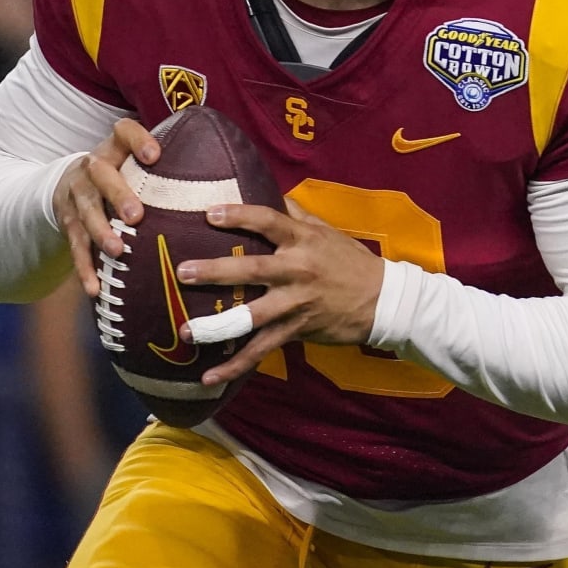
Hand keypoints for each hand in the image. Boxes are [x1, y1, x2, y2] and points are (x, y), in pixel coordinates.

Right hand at [51, 118, 159, 294]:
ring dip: (101, 232)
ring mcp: (76, 194)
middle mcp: (92, 167)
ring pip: (86, 211)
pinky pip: (74, 246)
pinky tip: (94, 287)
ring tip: (117, 251)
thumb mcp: (134, 162)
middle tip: (136, 216)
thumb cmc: (120, 175)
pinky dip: (84, 268)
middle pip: (101, 174)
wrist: (66, 185)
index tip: (155, 155)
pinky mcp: (67, 222)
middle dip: (118, 194)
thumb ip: (169, 166)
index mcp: (114, 149)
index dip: (137, 140)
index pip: (123, 132)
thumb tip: (232, 176)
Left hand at [177, 204, 385, 389]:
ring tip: (187, 330)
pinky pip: (262, 350)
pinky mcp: (296, 330)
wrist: (384, 301)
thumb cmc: (351, 262)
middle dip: (216, 271)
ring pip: (253, 316)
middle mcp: (298, 270)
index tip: (209, 214)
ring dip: (218, 325)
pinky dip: (235, 365)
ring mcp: (296, 303)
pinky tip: (209, 376)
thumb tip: (269, 191)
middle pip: (253, 270)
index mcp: (303, 240)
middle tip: (183, 271)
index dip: (239, 216)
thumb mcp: (327, 232)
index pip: (269, 222)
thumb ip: (296, 214)